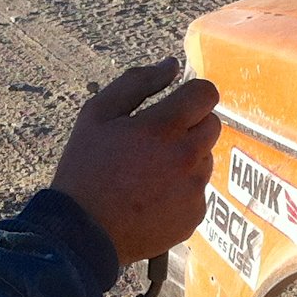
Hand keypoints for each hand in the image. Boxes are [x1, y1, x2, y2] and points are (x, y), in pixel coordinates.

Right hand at [52, 58, 220, 264]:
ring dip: (187, 158)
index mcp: (163, 127)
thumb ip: (138, 82)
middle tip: (157, 141)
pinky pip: (198, 191)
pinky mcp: (195, 215)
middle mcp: (186, 157)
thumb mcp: (97, 114)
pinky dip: (182, 190)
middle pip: (212, 124)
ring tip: (150, 173)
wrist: (83, 232)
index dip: (191, 94)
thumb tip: (173, 65)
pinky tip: (152, 197)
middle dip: (190, 125)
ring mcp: (194, 190)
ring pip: (205, 158)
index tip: (176, 104)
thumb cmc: (86, 168)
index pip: (206, 93)